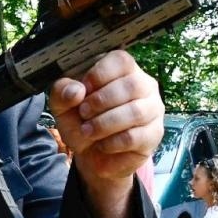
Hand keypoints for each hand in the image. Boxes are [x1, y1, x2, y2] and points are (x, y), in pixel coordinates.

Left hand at [49, 49, 163, 217]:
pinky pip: (135, 136)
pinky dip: (112, 142)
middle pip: (132, 85)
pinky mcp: (154, 134)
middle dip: (101, 102)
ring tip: (88, 131)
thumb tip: (76, 90)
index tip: (83, 89)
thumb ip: (63, 92)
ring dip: (105, 123)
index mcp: (123, 70)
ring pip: (135, 112)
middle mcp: (144, 86)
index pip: (122, 61)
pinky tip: (102, 144)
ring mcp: (153, 110)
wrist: (93, 156)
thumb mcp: (63, 105)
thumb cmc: (82, 121)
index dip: (100, 75)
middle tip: (83, 113)